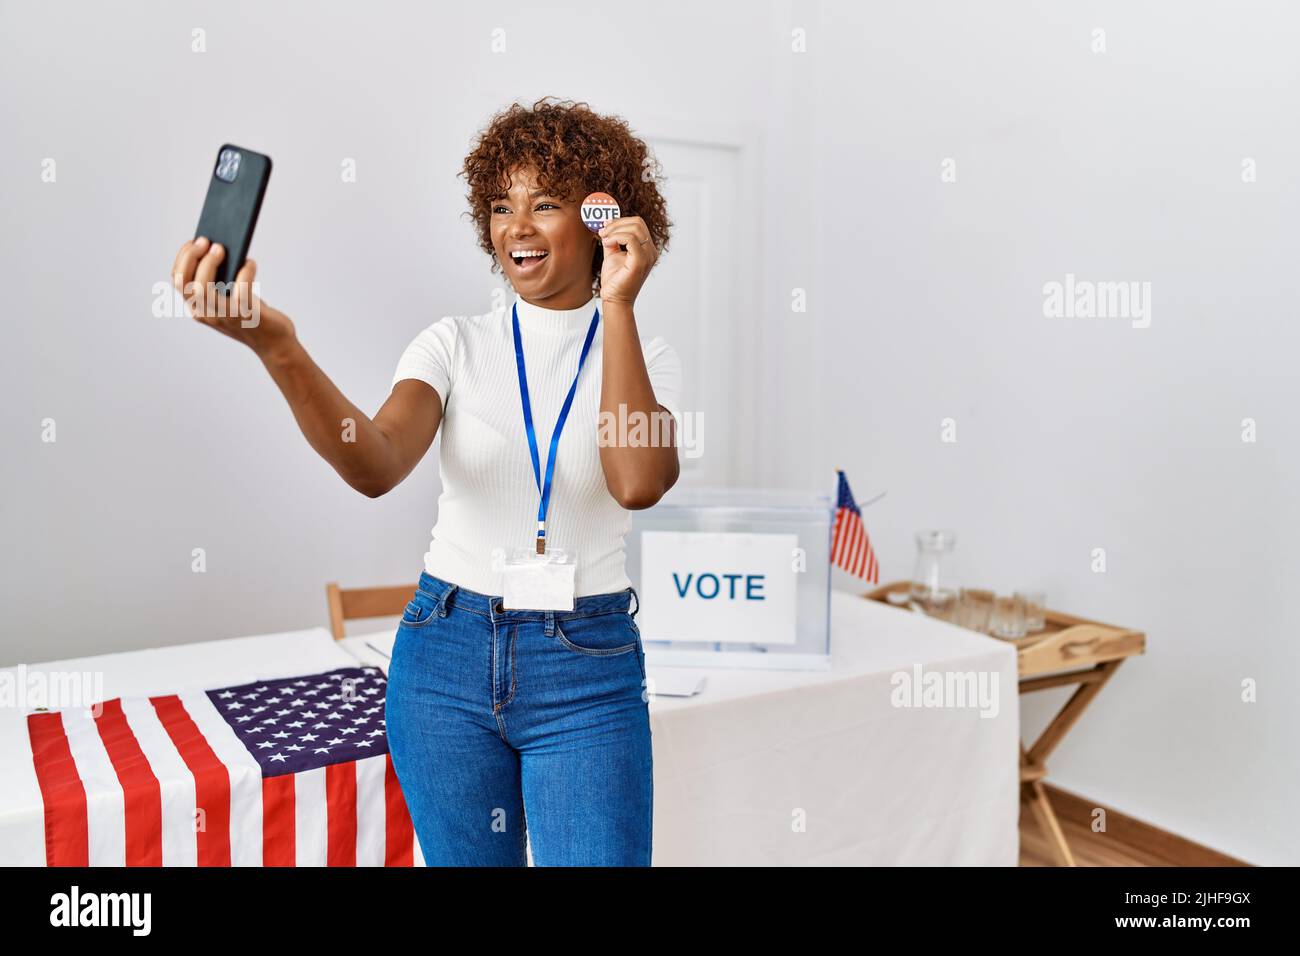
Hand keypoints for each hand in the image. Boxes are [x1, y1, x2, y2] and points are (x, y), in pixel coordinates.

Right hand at [171, 236, 295, 357]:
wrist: (274, 343)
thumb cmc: (252, 314)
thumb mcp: (230, 297)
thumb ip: (220, 280)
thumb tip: (218, 246)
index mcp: (197, 308)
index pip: (178, 281)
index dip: (183, 258)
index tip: (195, 241)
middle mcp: (205, 314)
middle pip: (185, 283)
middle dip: (192, 257)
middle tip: (208, 241)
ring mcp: (223, 317)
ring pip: (203, 287)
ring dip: (210, 263)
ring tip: (223, 248)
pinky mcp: (245, 316)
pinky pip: (240, 290)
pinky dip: (244, 272)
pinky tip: (250, 263)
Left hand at [597, 216, 657, 306]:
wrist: (614, 299)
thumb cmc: (615, 280)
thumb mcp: (613, 254)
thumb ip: (613, 239)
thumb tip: (607, 225)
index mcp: (647, 249)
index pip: (638, 224)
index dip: (620, 221)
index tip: (605, 226)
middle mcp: (651, 252)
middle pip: (638, 223)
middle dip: (617, 223)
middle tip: (603, 231)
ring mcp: (648, 256)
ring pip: (635, 228)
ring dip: (615, 230)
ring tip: (604, 238)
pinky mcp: (640, 262)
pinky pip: (630, 239)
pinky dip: (616, 237)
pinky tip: (607, 243)